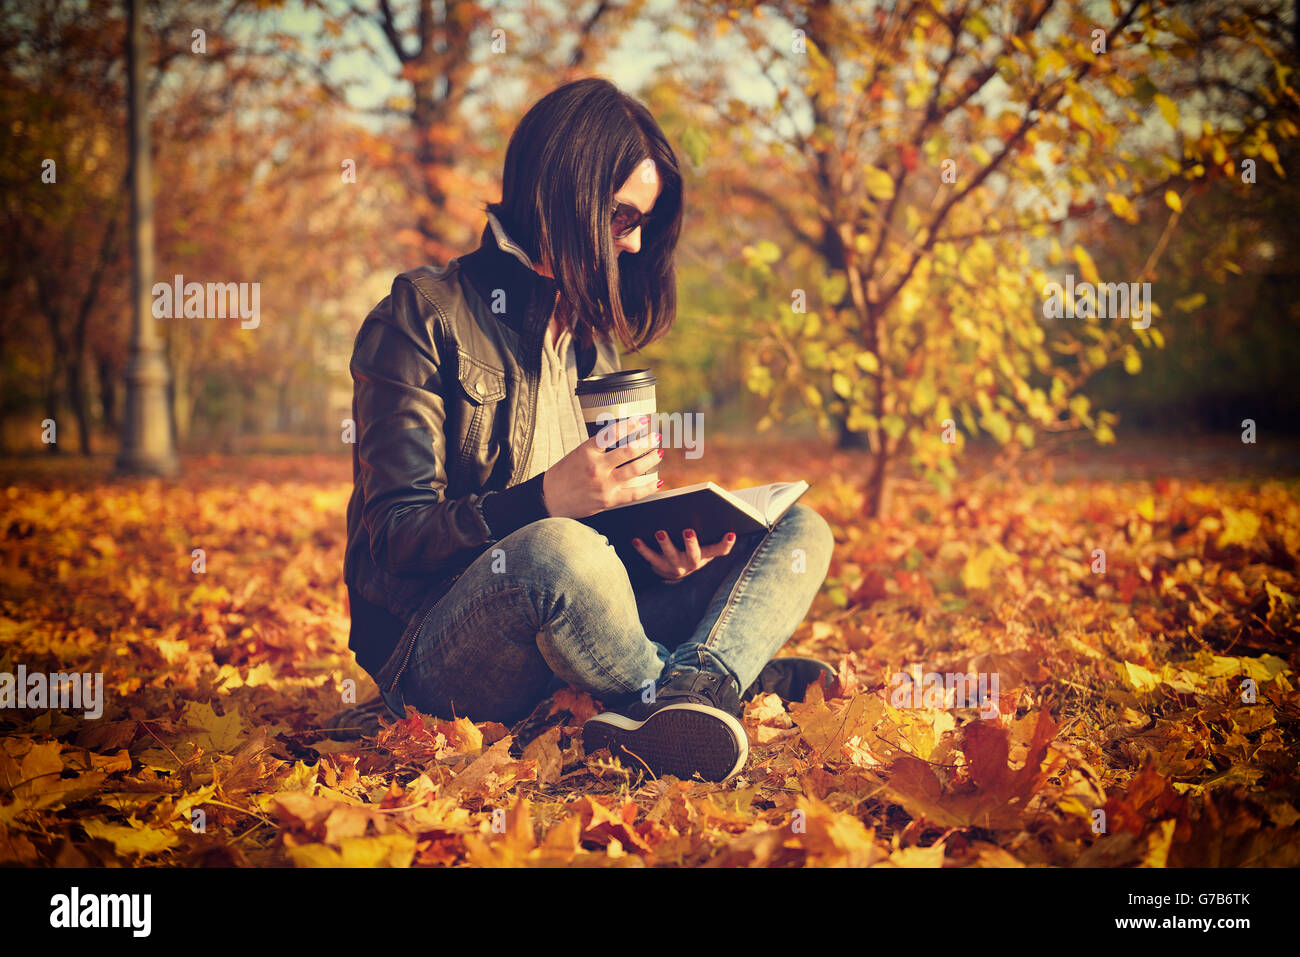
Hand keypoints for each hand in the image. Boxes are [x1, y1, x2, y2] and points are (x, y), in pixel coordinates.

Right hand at [542, 415, 662, 518]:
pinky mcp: (609, 500)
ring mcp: (605, 485)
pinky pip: (634, 493)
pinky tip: (657, 481)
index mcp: (587, 452)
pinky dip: (648, 487)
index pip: (612, 434)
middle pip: (629, 451)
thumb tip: (621, 437)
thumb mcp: (577, 454)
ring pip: (635, 469)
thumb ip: (597, 448)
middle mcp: (597, 467)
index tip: (642, 419)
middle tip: (655, 436)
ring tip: (658, 453)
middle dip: (646, 442)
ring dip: (650, 459)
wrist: (550, 500)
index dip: (630, 425)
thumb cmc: (563, 476)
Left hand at [631, 528, 735, 580]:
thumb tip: (704, 503)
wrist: (675, 570)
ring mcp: (675, 566)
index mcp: (705, 554)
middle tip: (688, 530)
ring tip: (660, 532)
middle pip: (693, 554)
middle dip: (691, 543)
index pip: (720, 550)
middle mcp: (691, 562)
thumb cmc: (691, 547)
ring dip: (666, 544)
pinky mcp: (658, 566)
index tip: (731, 533)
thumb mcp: (703, 541)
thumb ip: (706, 526)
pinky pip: (649, 557)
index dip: (726, 543)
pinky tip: (636, 539)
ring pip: (670, 556)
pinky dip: (642, 548)